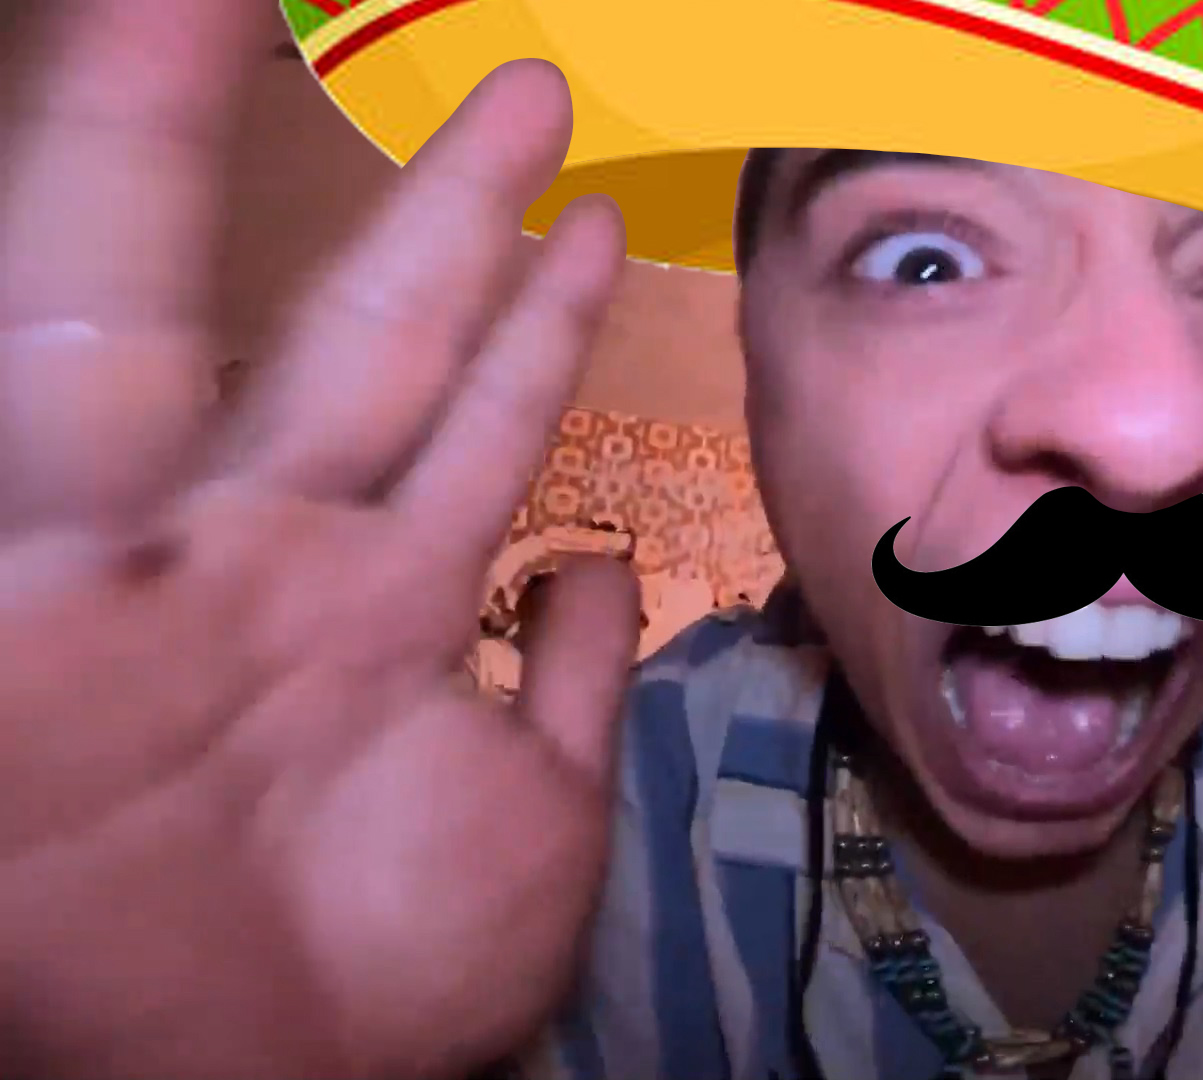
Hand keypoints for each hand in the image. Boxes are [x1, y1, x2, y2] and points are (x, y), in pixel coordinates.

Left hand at [0, 4, 634, 1077]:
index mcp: (103, 550)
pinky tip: (591, 528)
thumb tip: (328, 492)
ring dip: (515, 309)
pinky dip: (586, 573)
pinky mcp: (481, 747)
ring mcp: (369, 644)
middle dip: (428, 201)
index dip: (141, 134)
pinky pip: (560, 626)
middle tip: (514, 74)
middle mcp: (244, 565)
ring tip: (574, 183)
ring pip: (460, 436)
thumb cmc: (61, 963)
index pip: (120, 291)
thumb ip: (16, 593)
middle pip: (351, 337)